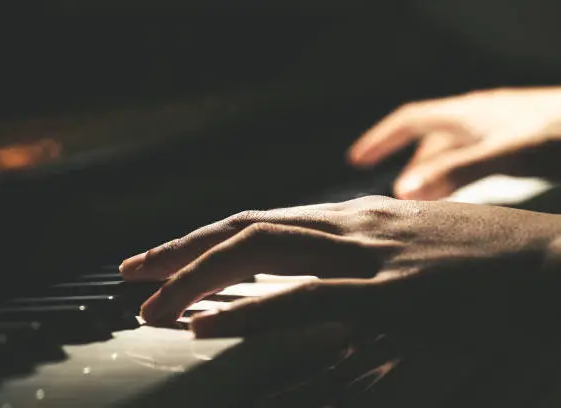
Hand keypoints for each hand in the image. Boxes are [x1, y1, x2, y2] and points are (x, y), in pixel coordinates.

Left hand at [120, 196, 560, 349]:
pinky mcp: (394, 297)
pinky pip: (306, 298)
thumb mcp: (406, 243)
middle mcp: (351, 228)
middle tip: (132, 273)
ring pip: (262, 251)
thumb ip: (354, 251)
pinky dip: (251, 310)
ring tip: (150, 302)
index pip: (259, 219)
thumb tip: (308, 266)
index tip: (164, 257)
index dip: (205, 238)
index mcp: (352, 218)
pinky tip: (207, 323)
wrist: (551, 264)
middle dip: (182, 251)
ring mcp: (370, 259)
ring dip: (198, 276)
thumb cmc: (482, 257)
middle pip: (245, 228)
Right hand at [347, 87, 560, 199]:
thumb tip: (403, 193)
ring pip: (452, 151)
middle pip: (429, 139)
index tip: (356, 160)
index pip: (408, 121)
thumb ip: (454, 173)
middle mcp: (477, 118)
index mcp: (466, 114)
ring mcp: (497, 129)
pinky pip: (473, 159)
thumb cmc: (556, 135)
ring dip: (433, 174)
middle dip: (407, 164)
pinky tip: (465, 196)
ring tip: (423, 201)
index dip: (380, 139)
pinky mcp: (516, 142)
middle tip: (393, 196)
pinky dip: (458, 177)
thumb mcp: (504, 154)